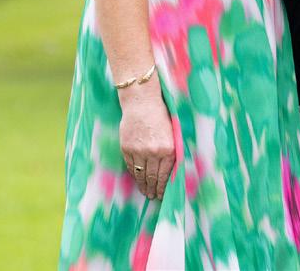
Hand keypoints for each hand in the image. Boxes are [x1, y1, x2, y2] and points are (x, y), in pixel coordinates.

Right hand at [119, 78, 175, 199]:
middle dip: (153, 189)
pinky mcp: (127, 148)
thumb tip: (172, 171)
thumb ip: (172, 151)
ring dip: (143, 185)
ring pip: (140, 174)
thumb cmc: (161, 115)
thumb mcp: (172, 132)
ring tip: (145, 192)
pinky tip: (137, 179)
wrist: (142, 102)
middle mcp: (154, 152)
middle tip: (152, 197)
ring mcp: (139, 151)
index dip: (162, 187)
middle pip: (152, 177)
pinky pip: (131, 166)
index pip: (165, 175)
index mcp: (168, 149)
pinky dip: (134, 174)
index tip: (162, 195)